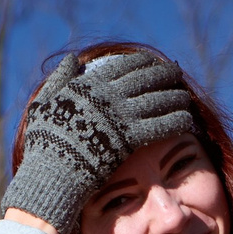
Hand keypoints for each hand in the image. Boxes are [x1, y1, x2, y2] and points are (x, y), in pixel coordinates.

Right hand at [0, 51, 195, 233]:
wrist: (51, 173)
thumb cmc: (44, 142)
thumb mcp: (45, 103)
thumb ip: (60, 78)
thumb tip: (72, 59)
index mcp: (91, 84)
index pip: (127, 65)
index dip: (145, 63)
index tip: (155, 63)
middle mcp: (109, 95)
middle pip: (148, 78)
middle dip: (166, 75)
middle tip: (177, 76)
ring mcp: (121, 116)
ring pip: (159, 100)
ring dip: (176, 96)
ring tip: (186, 97)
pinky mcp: (130, 139)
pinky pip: (161, 125)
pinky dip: (177, 120)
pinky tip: (188, 120)